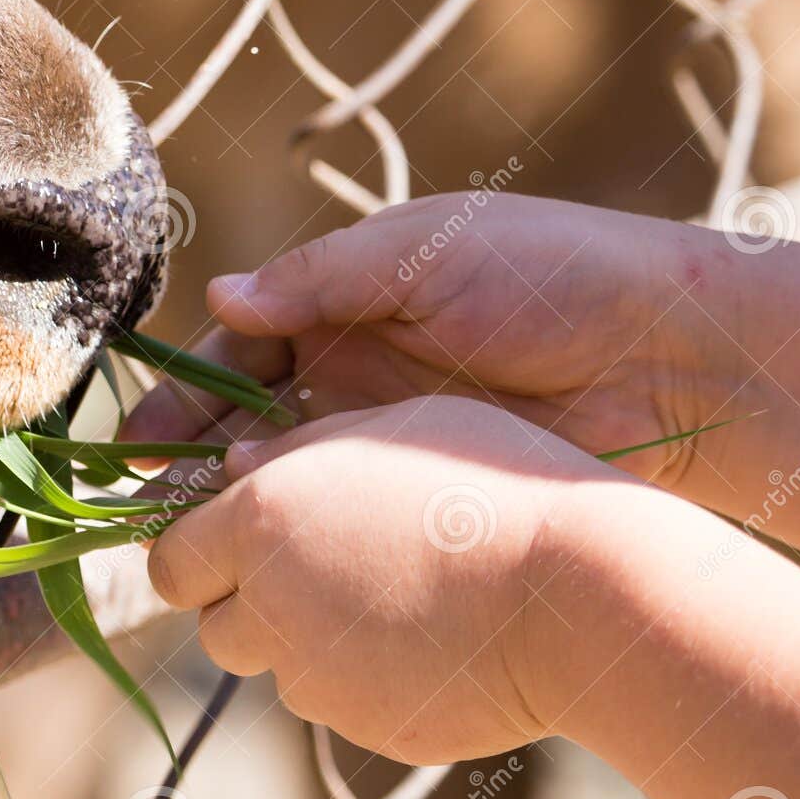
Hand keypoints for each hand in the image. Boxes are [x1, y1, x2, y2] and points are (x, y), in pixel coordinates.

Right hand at [123, 193, 778, 520]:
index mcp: (344, 302)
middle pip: (245, 417)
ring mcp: (383, 428)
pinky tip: (254, 548)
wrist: (665, 353)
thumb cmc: (545, 273)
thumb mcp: (422, 250)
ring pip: (282, 469)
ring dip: (226, 498)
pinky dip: (291, 524)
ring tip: (175, 538)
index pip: (239, 349)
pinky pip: (337, 504)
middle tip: (133, 504)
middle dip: (186, 456)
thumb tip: (218, 296)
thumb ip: (317, 278)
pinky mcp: (419, 482)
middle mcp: (352, 368)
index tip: (136, 440)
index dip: (184, 392)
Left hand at [147, 396, 627, 763]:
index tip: (231, 545)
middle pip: (212, 620)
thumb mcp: (392, 429)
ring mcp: (314, 675)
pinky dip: (363, 676)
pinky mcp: (362, 724)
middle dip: (246, 600)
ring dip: (303, 639)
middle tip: (315, 569)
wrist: (579, 594)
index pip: (170, 560)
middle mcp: (268, 603)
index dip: (195, 554)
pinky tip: (427, 640)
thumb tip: (234, 465)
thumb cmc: (491, 487)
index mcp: (258, 520)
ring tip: (386, 599)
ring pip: (274, 665)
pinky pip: (339, 699)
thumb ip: (297, 450)